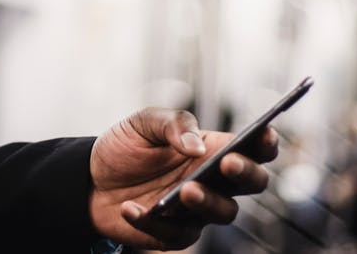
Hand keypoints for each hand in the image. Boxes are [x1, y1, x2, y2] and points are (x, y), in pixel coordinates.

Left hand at [89, 108, 277, 250]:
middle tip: (227, 164)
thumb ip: (174, 124)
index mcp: (212, 149)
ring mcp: (197, 210)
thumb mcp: (143, 123)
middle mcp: (213, 181)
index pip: (253, 148)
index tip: (264, 135)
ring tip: (186, 190)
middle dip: (246, 173)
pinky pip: (175, 233)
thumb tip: (196, 146)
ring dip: (208, 201)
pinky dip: (152, 221)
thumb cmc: (125, 148)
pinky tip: (131, 208)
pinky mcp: (175, 233)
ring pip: (224, 213)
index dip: (265, 143)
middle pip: (252, 183)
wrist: (91, 179)